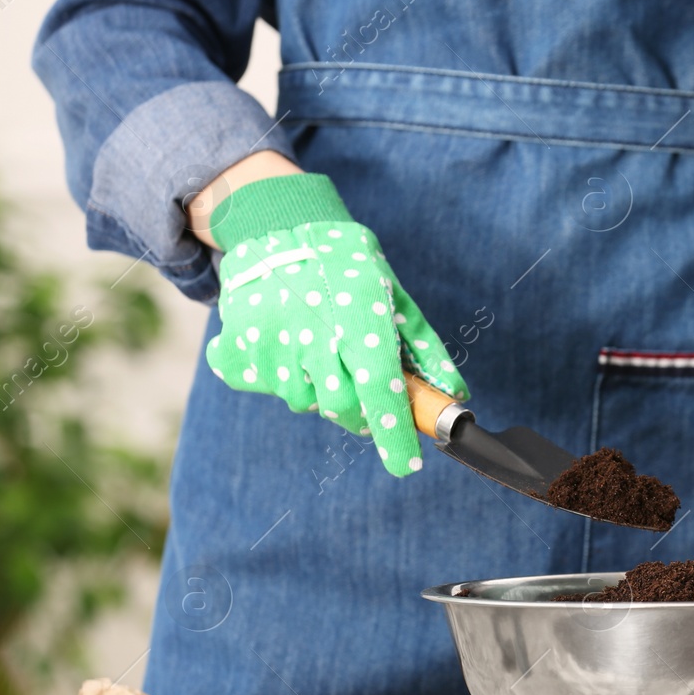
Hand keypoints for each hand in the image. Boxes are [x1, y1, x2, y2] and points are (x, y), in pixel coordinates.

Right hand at [202, 173, 466, 476]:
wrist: (276, 230)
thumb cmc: (346, 265)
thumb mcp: (394, 297)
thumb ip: (424, 350)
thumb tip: (453, 393)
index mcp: (358, 320)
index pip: (380, 391)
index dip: (394, 434)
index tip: (405, 464)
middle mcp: (312, 335)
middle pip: (342, 408)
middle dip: (361, 413)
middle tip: (367, 394)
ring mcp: (270, 344)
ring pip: (304, 400)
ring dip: (321, 390)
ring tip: (323, 351)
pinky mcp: (240, 349)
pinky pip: (268, 386)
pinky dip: (283, 375)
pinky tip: (289, 343)